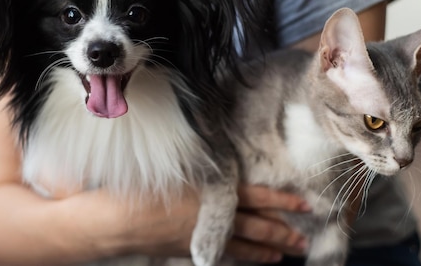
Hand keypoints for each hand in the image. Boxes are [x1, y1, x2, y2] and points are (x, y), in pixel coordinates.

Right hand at [89, 184, 308, 262]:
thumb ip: (203, 168)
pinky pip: (226, 253)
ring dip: (268, 248)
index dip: (281, 201)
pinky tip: (255, 259)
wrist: (117, 221)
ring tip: (287, 253)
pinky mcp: (191, 248)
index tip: (303, 204)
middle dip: (282, 231)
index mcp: (212, 193)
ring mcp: (204, 236)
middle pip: (256, 225)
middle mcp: (213, 217)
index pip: (256, 197)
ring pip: (244, 244)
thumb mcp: (175, 168)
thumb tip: (224, 164)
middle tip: (303, 238)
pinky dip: (244, 256)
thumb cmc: (143, 188)